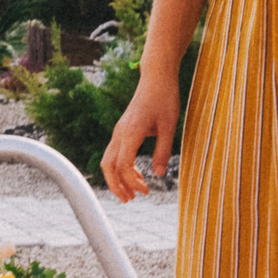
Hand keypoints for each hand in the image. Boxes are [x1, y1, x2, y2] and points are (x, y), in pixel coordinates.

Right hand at [104, 70, 181, 201]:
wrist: (156, 77)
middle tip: (130, 200)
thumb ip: (163, 151)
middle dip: (116, 186)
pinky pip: (116, 153)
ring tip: (132, 193)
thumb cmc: (164, 98)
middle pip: (108, 166)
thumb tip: (159, 174)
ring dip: (117, 179)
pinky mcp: (123, 130)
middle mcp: (120, 133)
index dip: (132, 182)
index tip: (147, 191)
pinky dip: (122, 168)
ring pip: (109, 161)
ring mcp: (119, 131)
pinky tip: (137, 175)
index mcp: (130, 132)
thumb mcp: (170, 126)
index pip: (123, 166)